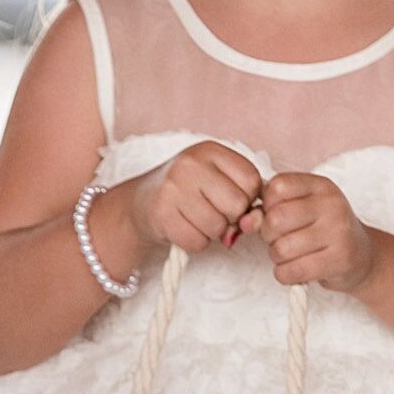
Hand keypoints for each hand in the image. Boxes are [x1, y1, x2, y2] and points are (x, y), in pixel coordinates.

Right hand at [131, 139, 264, 255]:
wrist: (142, 202)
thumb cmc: (188, 192)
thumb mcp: (216, 181)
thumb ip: (243, 197)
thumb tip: (252, 223)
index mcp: (210, 151)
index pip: (252, 180)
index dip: (248, 199)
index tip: (230, 200)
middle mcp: (190, 164)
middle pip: (237, 205)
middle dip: (231, 218)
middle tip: (214, 213)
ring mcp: (173, 188)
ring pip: (218, 227)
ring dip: (212, 233)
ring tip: (197, 220)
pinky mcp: (161, 214)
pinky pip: (197, 242)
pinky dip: (195, 242)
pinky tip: (184, 228)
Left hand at [260, 167, 378, 291]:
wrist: (362, 256)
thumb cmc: (322, 231)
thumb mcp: (299, 211)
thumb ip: (268, 211)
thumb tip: (244, 222)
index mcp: (320, 185)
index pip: (276, 187)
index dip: (266, 206)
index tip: (275, 216)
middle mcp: (332, 204)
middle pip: (275, 219)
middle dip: (268, 236)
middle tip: (280, 240)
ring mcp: (339, 231)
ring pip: (281, 248)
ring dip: (277, 257)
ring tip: (292, 255)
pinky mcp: (340, 260)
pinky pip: (292, 271)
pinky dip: (285, 274)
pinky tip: (296, 269)